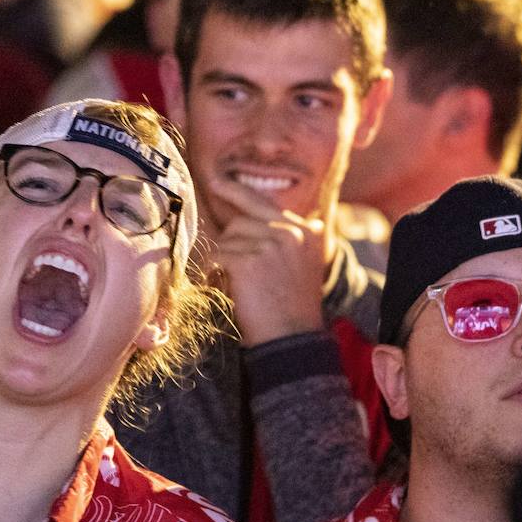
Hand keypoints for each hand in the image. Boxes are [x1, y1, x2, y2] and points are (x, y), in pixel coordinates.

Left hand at [207, 177, 327, 345]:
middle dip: (231, 243)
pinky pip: (217, 256)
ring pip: (227, 239)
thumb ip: (297, 238)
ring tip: (240, 284)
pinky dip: (215, 272)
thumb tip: (306, 219)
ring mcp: (269, 244)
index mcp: (306, 231)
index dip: (235, 192)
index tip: (215, 182)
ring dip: (225, 260)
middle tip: (234, 265)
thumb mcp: (306, 265)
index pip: (263, 203)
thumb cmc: (293, 306)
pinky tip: (227, 287)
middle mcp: (290, 232)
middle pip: (240, 221)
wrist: (292, 340)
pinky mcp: (248, 260)